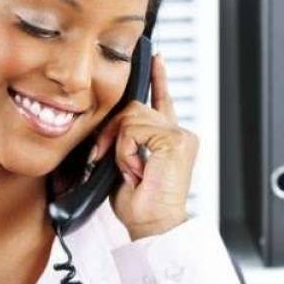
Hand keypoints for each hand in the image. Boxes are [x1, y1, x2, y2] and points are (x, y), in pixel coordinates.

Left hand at [88, 52, 197, 240]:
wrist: (153, 226)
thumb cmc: (139, 203)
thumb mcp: (124, 164)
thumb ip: (122, 140)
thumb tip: (104, 126)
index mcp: (168, 139)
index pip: (163, 100)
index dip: (158, 78)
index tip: (155, 57)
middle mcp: (178, 134)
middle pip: (134, 107)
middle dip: (112, 131)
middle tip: (105, 157)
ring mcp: (179, 136)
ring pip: (131, 117)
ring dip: (118, 144)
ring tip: (127, 169)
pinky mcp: (175, 141)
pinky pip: (133, 131)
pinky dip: (125, 151)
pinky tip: (136, 169)